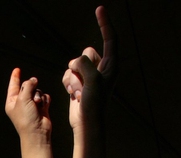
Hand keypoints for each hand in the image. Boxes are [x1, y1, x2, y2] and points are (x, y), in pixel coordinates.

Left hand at [4, 68, 51, 140]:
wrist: (37, 132)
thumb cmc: (26, 118)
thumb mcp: (23, 99)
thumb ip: (28, 86)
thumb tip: (33, 80)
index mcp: (12, 102)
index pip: (13, 86)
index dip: (15, 77)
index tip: (17, 69)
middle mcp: (21, 103)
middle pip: (27, 87)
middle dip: (31, 89)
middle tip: (32, 95)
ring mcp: (32, 105)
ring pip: (37, 91)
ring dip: (39, 96)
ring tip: (38, 104)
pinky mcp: (41, 108)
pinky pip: (45, 97)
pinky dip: (45, 100)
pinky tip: (44, 106)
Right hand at [61, 6, 116, 132]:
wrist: (86, 124)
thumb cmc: (94, 105)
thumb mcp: (92, 80)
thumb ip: (85, 64)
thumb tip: (75, 62)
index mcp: (112, 66)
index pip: (110, 39)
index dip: (105, 23)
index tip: (99, 8)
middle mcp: (102, 69)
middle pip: (86, 53)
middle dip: (80, 66)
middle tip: (84, 84)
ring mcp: (90, 76)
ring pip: (74, 64)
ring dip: (73, 78)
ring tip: (79, 92)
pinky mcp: (79, 82)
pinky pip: (68, 73)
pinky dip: (68, 83)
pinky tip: (74, 95)